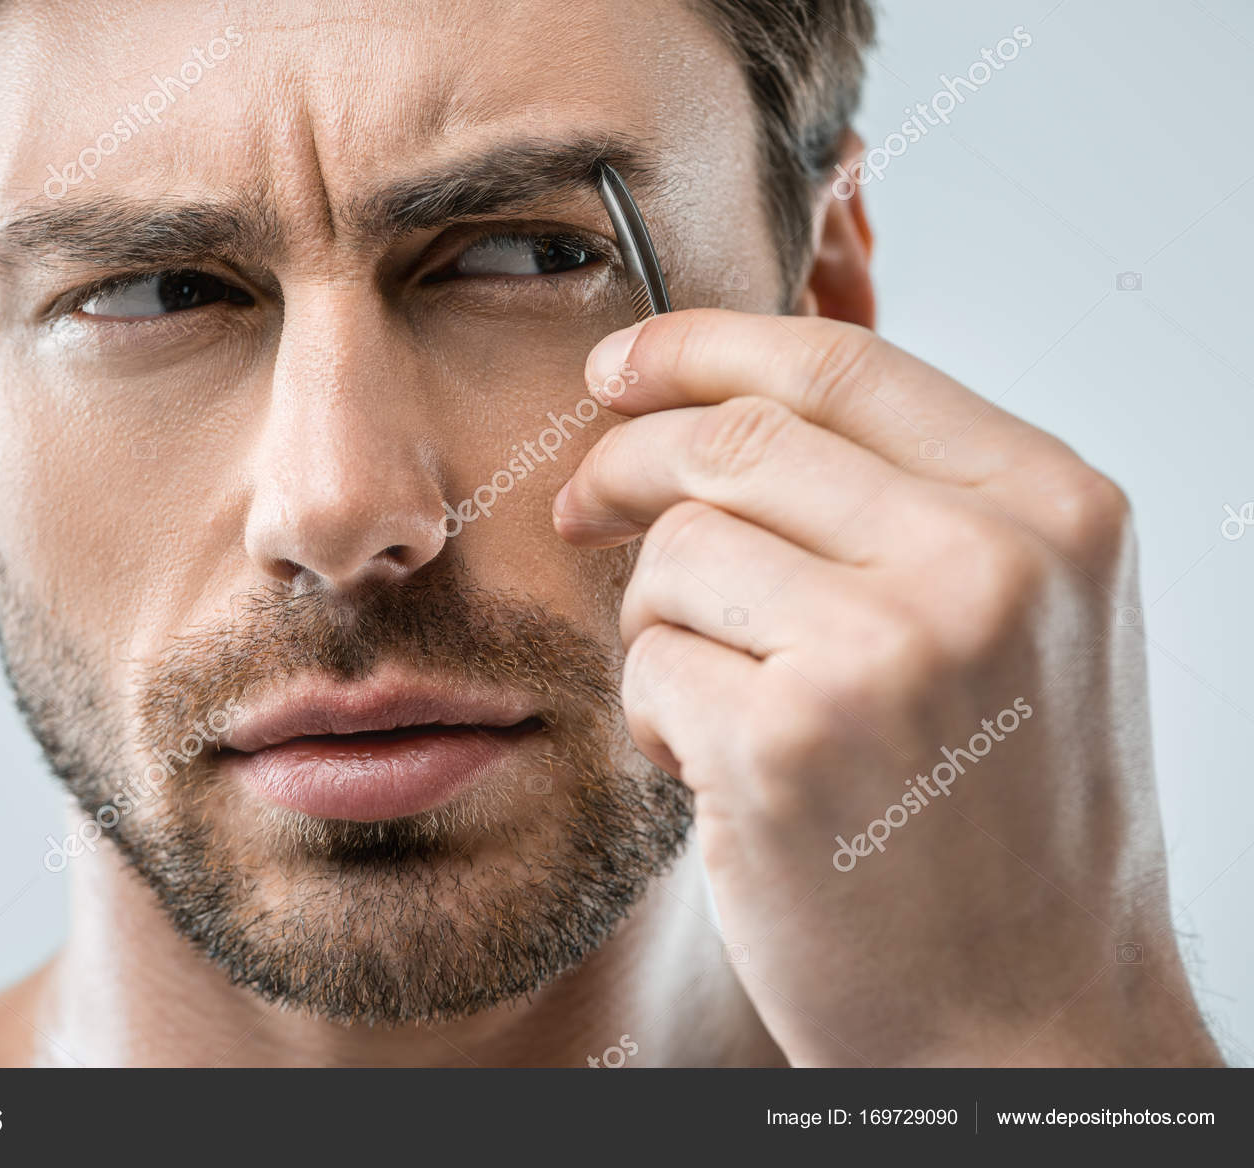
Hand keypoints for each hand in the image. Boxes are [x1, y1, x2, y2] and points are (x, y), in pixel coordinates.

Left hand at [554, 309, 1220, 1065]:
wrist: (1031, 1024)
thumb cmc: (1007, 822)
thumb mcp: (1022, 626)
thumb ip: (907, 506)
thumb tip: (720, 410)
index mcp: (1053, 509)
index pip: (841, 363)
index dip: (703, 348)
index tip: (620, 367)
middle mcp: (985, 562)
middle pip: (734, 441)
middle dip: (626, 464)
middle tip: (581, 508)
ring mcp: (887, 650)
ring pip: (677, 552)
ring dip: (658, 622)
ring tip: (712, 701)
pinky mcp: (786, 743)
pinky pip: (649, 661)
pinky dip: (654, 713)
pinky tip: (712, 771)